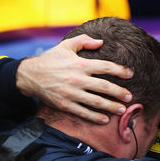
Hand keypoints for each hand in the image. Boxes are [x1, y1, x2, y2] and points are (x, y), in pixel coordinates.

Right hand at [16, 34, 133, 123]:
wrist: (29, 75)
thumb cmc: (51, 59)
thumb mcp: (66, 46)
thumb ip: (84, 41)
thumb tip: (101, 42)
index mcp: (80, 64)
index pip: (105, 67)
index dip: (120, 70)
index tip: (130, 74)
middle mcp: (77, 79)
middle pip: (104, 87)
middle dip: (119, 92)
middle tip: (130, 96)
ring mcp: (71, 93)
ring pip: (96, 102)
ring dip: (111, 106)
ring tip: (122, 109)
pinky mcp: (64, 104)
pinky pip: (83, 112)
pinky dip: (95, 117)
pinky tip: (105, 119)